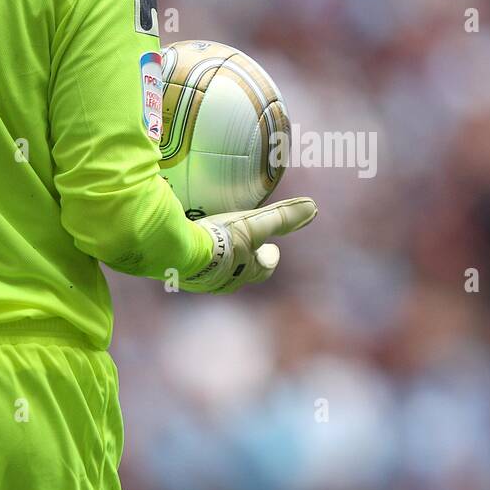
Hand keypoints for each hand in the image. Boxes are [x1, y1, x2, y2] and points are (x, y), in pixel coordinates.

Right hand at [181, 197, 317, 293]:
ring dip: (221, 261)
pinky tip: (191, 249)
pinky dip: (198, 259)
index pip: (265, 267)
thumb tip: (313, 208)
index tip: (273, 249)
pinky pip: (194, 268)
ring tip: (217, 248)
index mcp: (247, 270)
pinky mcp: (181, 276)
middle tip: (246, 249)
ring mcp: (203, 280)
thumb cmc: (221, 241)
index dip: (269, 258)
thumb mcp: (255, 225)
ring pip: (217, 272)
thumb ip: (282, 217)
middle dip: (246, 261)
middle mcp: (227, 280)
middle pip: (242, 272)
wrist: (177, 253)